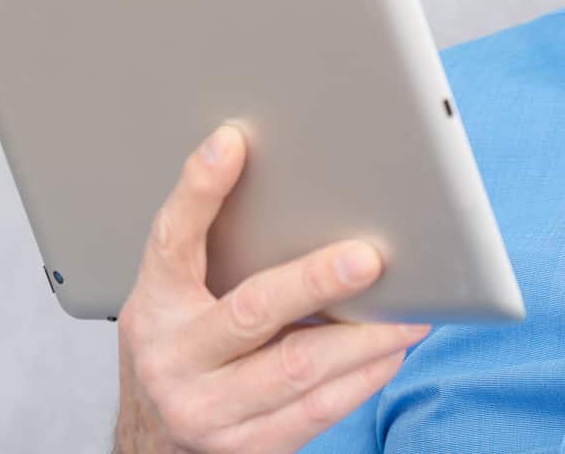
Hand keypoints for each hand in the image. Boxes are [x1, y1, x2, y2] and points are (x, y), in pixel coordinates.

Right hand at [115, 125, 428, 453]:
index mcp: (154, 303)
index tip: (232, 142)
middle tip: (370, 257)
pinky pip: (315, 411)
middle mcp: (173, 357)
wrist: (154, 440)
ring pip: (296, 367)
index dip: (199, 188)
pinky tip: (390, 353)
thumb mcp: (181, 294)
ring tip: (410, 313)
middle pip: (252, 310)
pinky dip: (360, 379)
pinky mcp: (244, 449)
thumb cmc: (186, 344)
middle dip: (316, 281)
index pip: (172, 238)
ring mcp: (206, 410)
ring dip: (363, 338)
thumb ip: (221, 247)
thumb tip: (308, 189)